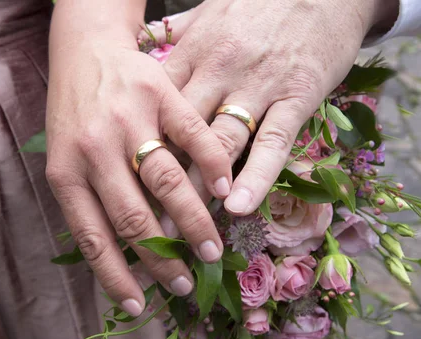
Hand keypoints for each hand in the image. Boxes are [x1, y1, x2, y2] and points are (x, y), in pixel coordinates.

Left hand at [45, 27, 231, 315]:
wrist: (85, 48)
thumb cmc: (74, 111)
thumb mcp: (65, 157)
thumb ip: (88, 200)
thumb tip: (122, 255)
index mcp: (66, 172)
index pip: (92, 238)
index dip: (116, 277)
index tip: (138, 306)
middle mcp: (95, 149)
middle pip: (135, 218)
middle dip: (164, 259)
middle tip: (186, 283)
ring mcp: (129, 120)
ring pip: (168, 184)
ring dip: (194, 224)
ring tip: (211, 250)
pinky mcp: (160, 95)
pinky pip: (194, 137)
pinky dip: (214, 168)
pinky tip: (227, 192)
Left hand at [143, 0, 397, 229]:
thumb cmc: (258, 4)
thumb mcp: (207, 12)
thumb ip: (173, 35)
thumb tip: (137, 43)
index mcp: (193, 54)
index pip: (156, 112)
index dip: (139, 153)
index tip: (124, 189)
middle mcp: (218, 72)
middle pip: (180, 135)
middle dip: (160, 183)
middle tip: (144, 225)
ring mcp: (257, 86)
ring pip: (220, 144)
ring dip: (200, 190)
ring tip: (185, 234)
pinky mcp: (296, 96)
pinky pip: (272, 143)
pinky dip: (255, 177)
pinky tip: (237, 207)